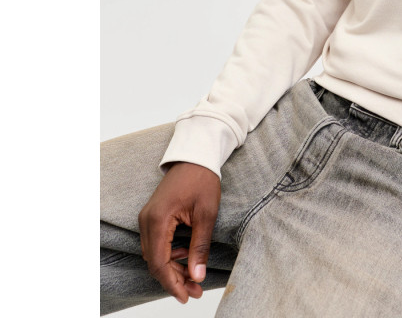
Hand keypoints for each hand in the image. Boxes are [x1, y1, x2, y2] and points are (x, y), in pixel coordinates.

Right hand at [138, 161, 220, 303]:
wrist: (196, 155)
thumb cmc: (203, 179)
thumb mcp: (206, 214)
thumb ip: (200, 246)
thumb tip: (197, 276)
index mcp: (158, 220)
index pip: (159, 263)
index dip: (172, 283)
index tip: (186, 296)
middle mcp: (147, 220)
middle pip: (155, 262)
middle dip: (175, 278)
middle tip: (195, 290)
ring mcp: (148, 217)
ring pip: (155, 254)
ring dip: (173, 267)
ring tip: (194, 276)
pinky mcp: (153, 216)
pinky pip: (157, 243)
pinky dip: (170, 254)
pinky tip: (187, 255)